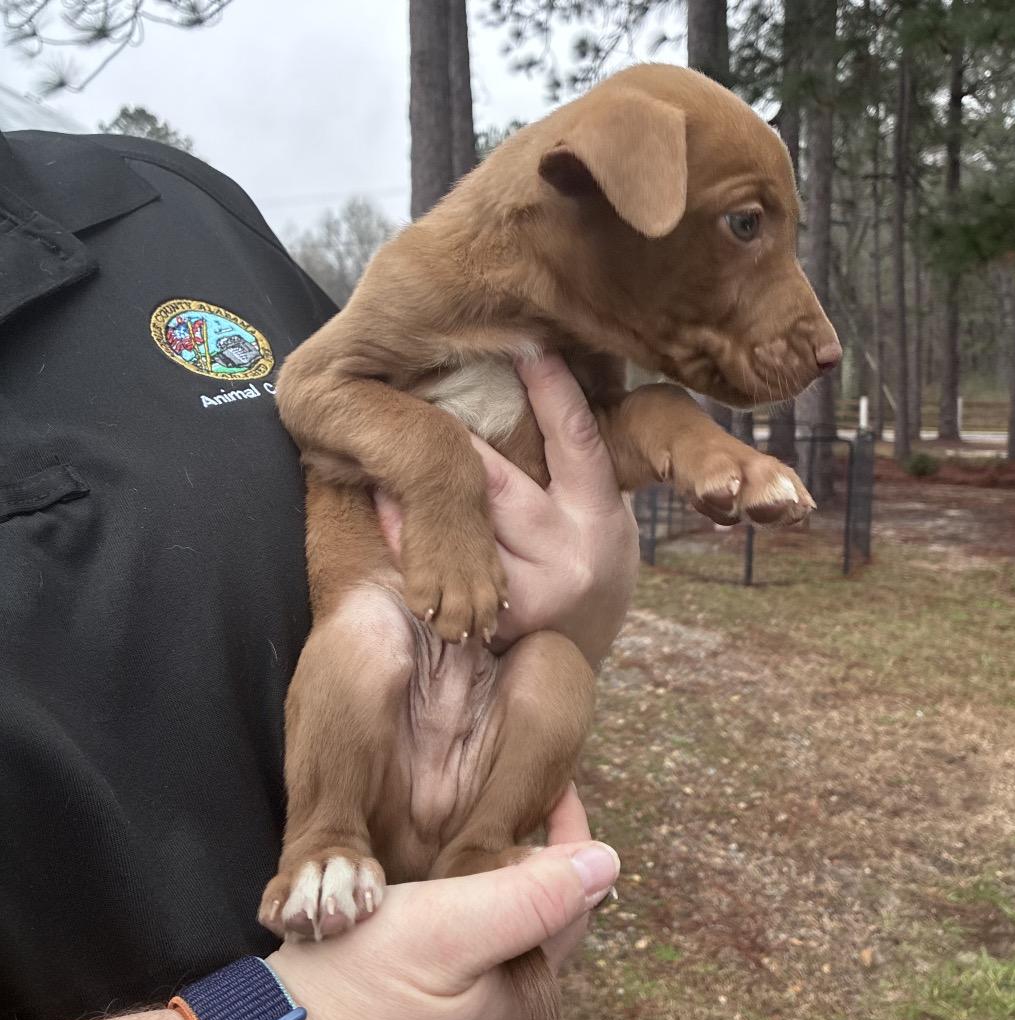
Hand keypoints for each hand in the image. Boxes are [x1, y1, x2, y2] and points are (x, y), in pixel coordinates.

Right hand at [266, 786, 619, 1019]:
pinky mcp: (437, 994)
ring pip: (510, 913)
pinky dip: (475, 887)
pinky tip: (450, 864)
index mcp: (528, 986)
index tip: (555, 779)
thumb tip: (608, 863)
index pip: (575, 893)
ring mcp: (473, 1000)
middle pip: (546, 905)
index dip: (571, 830)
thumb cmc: (359, 983)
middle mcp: (510, 999)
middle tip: (520, 785)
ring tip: (488, 812)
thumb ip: (533, 897)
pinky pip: (474, 928)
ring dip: (507, 864)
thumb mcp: (453, 930)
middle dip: (541, 846)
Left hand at [378, 354, 638, 666]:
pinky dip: (413, 535)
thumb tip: (541, 378)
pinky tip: (385, 503)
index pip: (576, 439)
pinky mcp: (495, 621)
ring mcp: (531, 592)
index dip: (554, 390)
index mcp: (601, 516)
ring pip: (464, 524)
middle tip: (416, 393)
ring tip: (382, 446)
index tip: (529, 347)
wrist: (582, 648)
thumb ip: (574, 463)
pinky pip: (444, 566)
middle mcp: (568, 554)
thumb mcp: (602, 511)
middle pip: (500, 484)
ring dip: (421, 486)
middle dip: (458, 443)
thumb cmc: (591, 564)